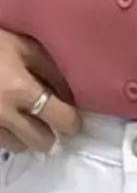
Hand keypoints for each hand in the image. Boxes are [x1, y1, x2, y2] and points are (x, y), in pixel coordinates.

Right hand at [0, 29, 79, 152]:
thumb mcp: (21, 45)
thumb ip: (50, 68)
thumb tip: (71, 94)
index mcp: (20, 89)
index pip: (60, 119)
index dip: (71, 121)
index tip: (73, 118)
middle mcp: (3, 114)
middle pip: (40, 142)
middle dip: (49, 132)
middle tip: (48, 118)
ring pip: (19, 146)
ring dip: (26, 135)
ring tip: (24, 117)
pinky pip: (0, 143)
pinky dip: (7, 134)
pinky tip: (6, 117)